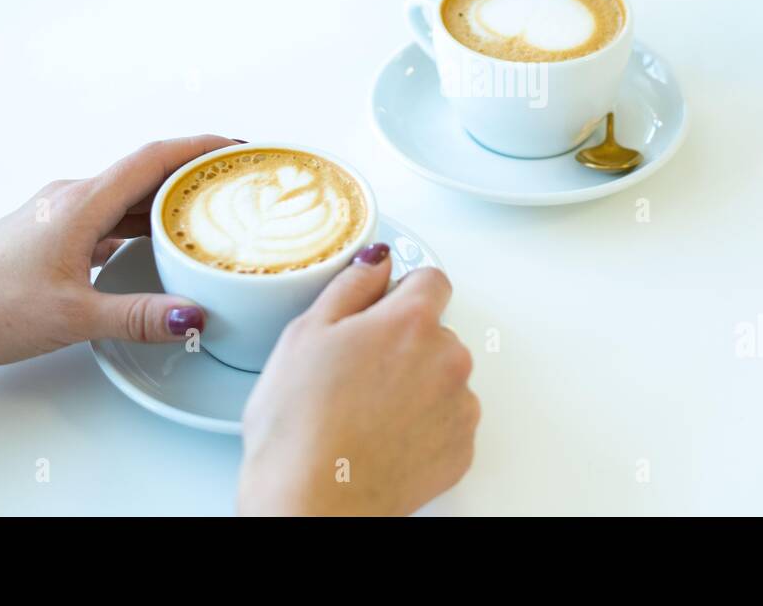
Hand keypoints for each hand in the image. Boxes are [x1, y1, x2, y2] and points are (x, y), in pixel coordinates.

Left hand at [0, 136, 236, 397]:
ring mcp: (59, 215)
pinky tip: (156, 244)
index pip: (152, 159)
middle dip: (193, 174)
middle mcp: (71, 199)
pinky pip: (108, 216)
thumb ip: (138, 316)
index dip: (200, 147)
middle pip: (145, 173)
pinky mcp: (50, 234)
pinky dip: (140, 222)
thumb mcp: (72, 317)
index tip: (239, 146)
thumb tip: (195, 316)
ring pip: (125, 197)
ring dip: (167, 200)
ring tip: (209, 212)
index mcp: (80, 205)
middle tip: (237, 182)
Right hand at [238, 249, 478, 515]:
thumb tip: (377, 260)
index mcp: (412, 321)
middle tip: (356, 371)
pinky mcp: (461, 450)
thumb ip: (351, 284)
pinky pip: (448, 422)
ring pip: (443, 378)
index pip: (432, 279)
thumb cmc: (301, 425)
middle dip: (404, 343)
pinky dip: (423, 426)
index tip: (381, 310)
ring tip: (366, 412)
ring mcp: (460, 407)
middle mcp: (449, 358)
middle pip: (436, 331)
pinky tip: (383, 437)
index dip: (402, 292)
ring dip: (417, 385)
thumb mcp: (306, 333)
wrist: (312, 503)